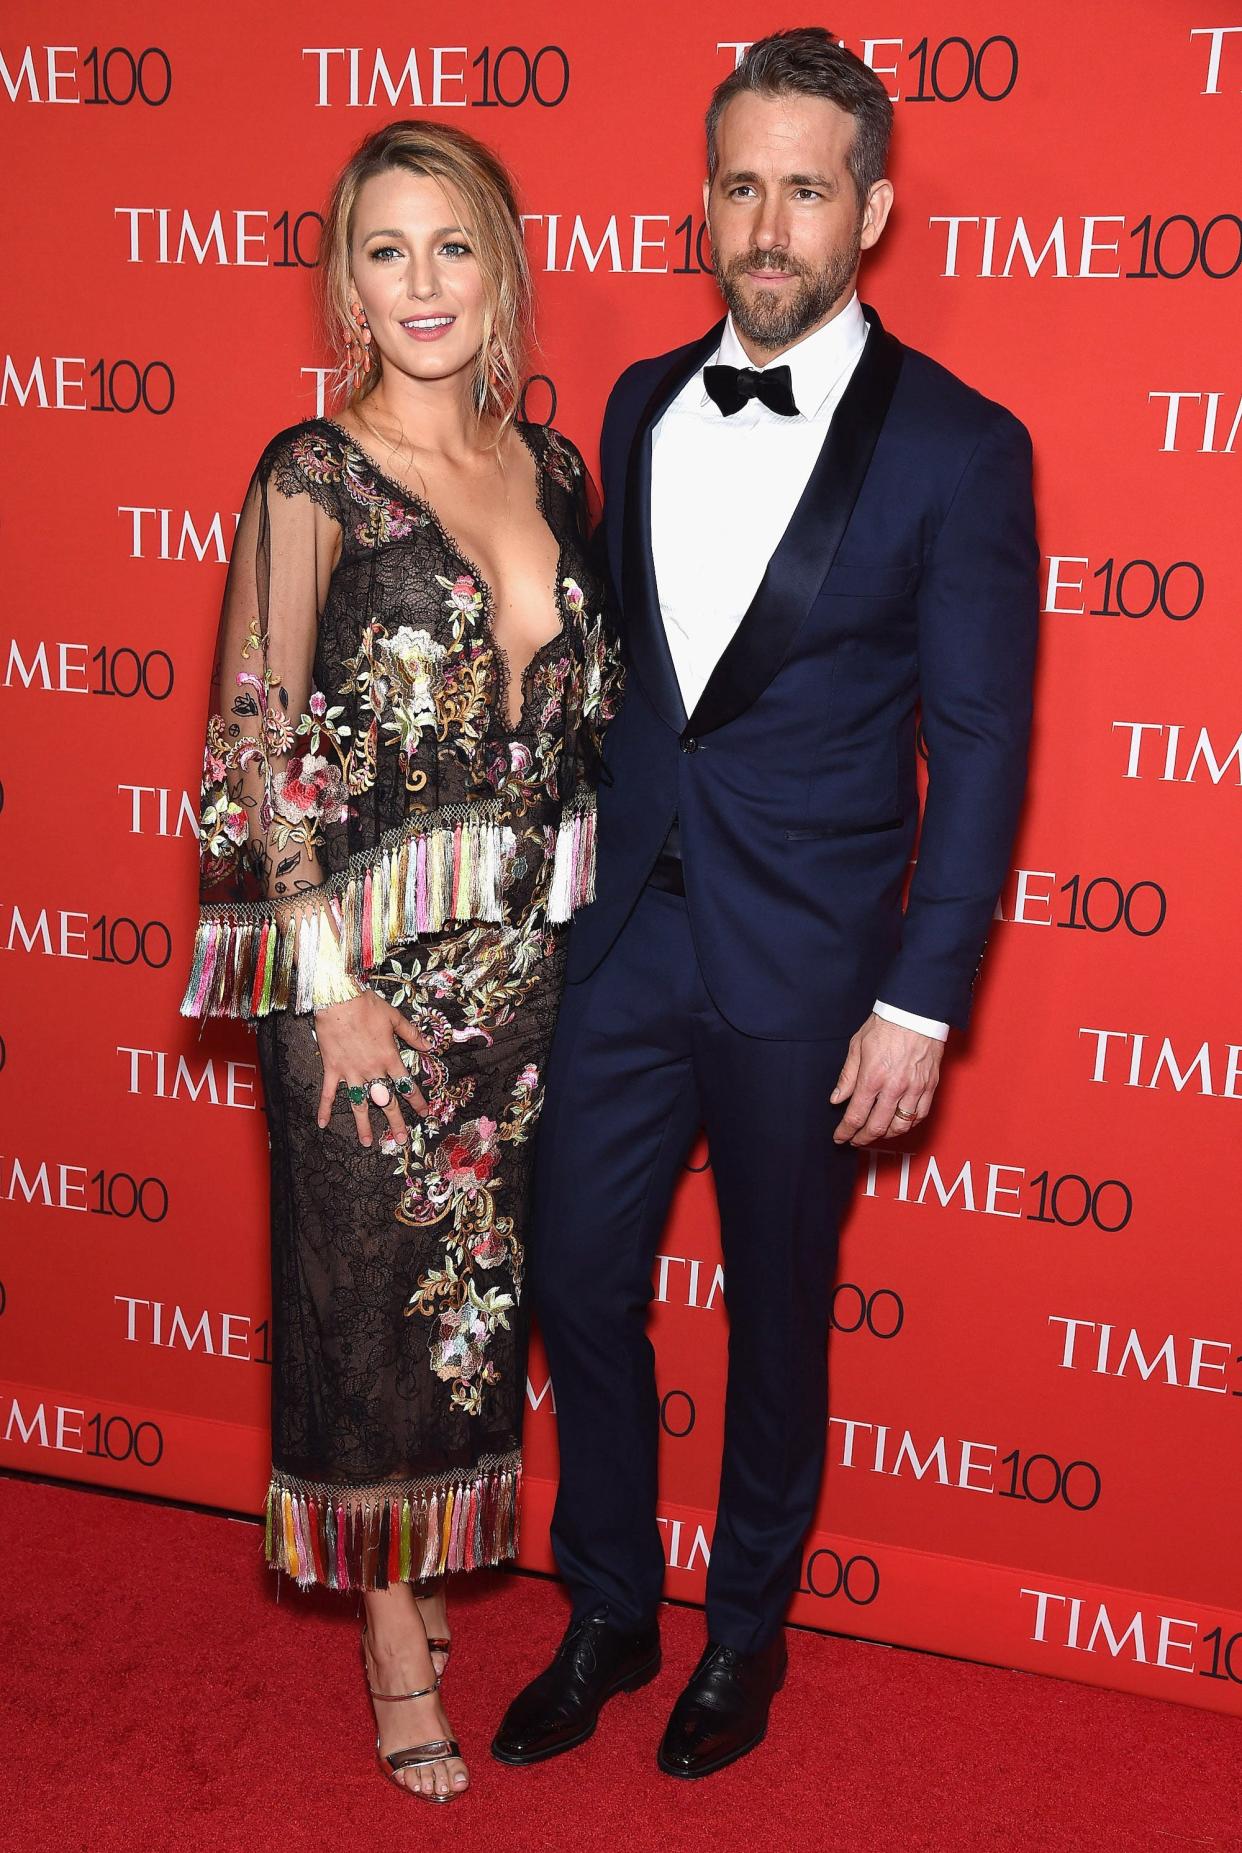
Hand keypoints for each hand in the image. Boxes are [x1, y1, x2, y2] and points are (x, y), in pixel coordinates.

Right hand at [312, 989, 430, 1148]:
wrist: (339, 999)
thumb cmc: (367, 1006)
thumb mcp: (395, 1017)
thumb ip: (412, 1034)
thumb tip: (429, 1046)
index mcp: (389, 1058)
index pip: (406, 1084)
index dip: (417, 1100)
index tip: (424, 1113)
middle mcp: (372, 1070)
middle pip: (386, 1101)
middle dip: (395, 1122)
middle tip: (401, 1139)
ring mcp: (351, 1072)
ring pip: (359, 1104)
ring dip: (363, 1124)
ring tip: (367, 1142)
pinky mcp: (332, 1069)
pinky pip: (328, 1093)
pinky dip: (324, 1109)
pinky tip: (322, 1124)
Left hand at [831, 1013, 943, 1145]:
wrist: (916, 1012)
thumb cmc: (886, 1024)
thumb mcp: (857, 1046)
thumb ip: (848, 1076)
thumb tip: (837, 1098)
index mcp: (873, 1077)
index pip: (856, 1115)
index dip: (845, 1131)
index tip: (840, 1137)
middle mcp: (895, 1087)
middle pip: (877, 1126)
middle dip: (862, 1138)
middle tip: (855, 1139)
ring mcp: (915, 1088)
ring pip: (901, 1126)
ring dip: (885, 1135)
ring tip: (875, 1133)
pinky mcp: (930, 1086)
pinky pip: (920, 1115)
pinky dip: (908, 1125)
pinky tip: (898, 1123)